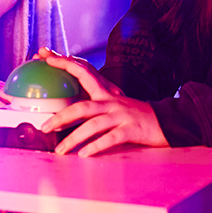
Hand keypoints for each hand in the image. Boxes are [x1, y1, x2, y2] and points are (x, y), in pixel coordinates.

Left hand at [37, 48, 168, 156]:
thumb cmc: (136, 117)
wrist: (168, 122)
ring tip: (60, 150)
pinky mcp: (131, 130)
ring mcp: (122, 116)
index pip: (83, 72)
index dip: (64, 64)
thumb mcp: (115, 106)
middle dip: (60, 116)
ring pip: (93, 124)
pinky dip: (95, 146)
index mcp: (107, 93)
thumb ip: (94, 106)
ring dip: (74, 138)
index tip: (44, 58)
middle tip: (43, 127)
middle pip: (81, 106)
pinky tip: (83, 154)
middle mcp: (112, 102)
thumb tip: (67, 112)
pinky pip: (110, 138)